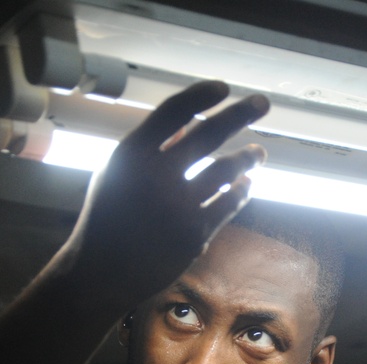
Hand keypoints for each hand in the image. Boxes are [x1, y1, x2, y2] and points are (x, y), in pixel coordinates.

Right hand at [73, 80, 269, 304]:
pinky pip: (228, 204)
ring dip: (248, 158)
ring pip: (227, 170)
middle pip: (209, 134)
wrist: (103, 272)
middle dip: (240, 114)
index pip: (173, 112)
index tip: (224, 87)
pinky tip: (246, 184)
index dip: (201, 96)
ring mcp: (178, 207)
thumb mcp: (117, 174)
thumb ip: (149, 149)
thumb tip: (188, 124)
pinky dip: (241, 191)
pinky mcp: (195, 235)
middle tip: (263, 103)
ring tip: (259, 153)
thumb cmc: (110, 217)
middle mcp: (156, 176)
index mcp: (132, 154)